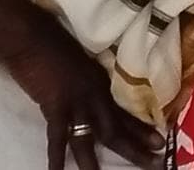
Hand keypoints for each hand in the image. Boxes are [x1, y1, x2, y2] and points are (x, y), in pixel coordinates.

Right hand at [0, 21, 161, 169]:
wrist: (34, 36)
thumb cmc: (54, 46)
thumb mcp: (82, 65)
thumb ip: (90, 81)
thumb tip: (94, 93)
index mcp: (102, 84)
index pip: (126, 112)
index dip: (142, 129)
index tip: (160, 142)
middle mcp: (96, 94)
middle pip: (118, 128)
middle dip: (136, 148)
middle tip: (155, 162)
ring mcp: (78, 101)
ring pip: (94, 137)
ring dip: (97, 162)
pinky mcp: (56, 107)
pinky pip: (58, 138)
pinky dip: (57, 158)